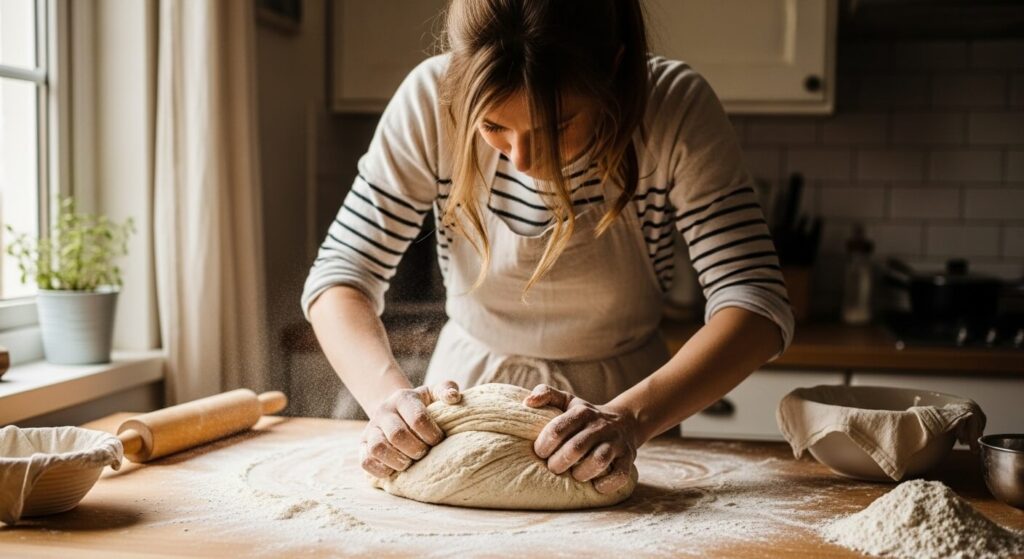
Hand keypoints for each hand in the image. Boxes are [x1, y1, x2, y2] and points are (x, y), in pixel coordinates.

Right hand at [359, 380, 460, 478]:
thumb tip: (453, 397)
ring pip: (377, 448)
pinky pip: (365, 461)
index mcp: (403, 398)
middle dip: (417, 450)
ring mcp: (371, 429)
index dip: (432, 435)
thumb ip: (447, 389)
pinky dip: (381, 470)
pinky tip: (395, 470)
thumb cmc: (423, 406)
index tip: (439, 440)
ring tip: (410, 463)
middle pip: (398, 435)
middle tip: (425, 453)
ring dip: (398, 461)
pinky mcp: (363, 445)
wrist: (398, 411)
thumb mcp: (434, 393)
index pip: (418, 419)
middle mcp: (384, 411)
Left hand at [523, 384, 639, 494]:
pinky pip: (620, 475)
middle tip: (553, 468)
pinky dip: (606, 484)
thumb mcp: (567, 401)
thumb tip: (527, 402)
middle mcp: (600, 426)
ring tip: (574, 475)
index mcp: (582, 412)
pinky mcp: (628, 458)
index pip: (558, 428)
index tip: (540, 453)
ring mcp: (616, 442)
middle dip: (559, 463)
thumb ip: (546, 394)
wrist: (624, 422)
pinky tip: (595, 485)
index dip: (544, 445)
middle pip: (576, 448)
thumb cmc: (585, 417)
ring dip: (582, 473)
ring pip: (599, 460)